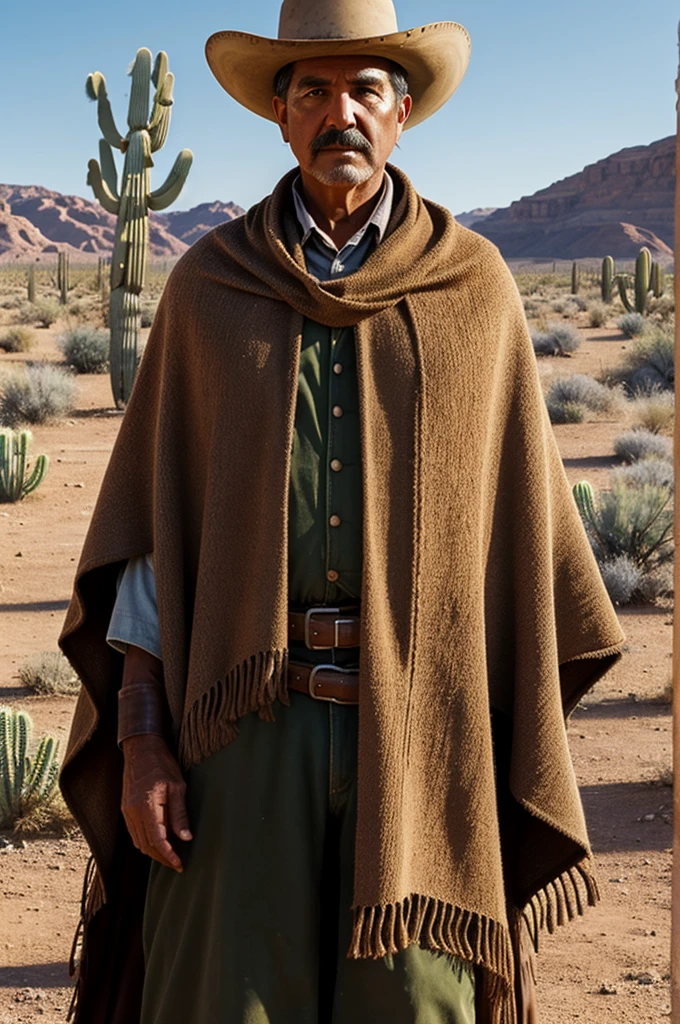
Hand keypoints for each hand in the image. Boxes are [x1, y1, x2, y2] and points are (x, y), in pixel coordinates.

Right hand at [121, 733, 192, 871]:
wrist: (141, 748)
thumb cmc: (162, 764)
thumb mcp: (177, 787)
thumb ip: (180, 815)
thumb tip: (186, 838)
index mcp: (146, 807)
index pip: (156, 840)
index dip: (168, 855)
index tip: (180, 864)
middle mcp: (132, 812)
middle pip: (146, 845)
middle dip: (162, 858)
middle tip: (177, 864)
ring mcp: (126, 811)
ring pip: (138, 841)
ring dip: (153, 852)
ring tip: (170, 856)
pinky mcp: (125, 809)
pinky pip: (134, 833)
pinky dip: (146, 841)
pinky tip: (158, 841)